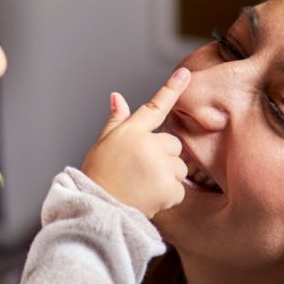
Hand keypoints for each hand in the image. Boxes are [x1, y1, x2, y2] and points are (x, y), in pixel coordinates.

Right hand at [81, 68, 190, 217]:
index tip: (186, 73)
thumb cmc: (98, 177)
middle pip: (173, 144)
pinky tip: (149, 197)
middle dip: (163, 157)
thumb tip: (117, 96)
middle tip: (141, 171)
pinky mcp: (168, 187)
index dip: (172, 88)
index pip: (155, 107)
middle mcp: (147, 145)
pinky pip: (179, 188)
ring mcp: (159, 166)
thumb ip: (116, 121)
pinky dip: (168, 195)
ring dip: (167, 176)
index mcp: (130, 132)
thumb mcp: (102, 145)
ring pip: (178, 167)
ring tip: (143, 186)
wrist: (98, 209)